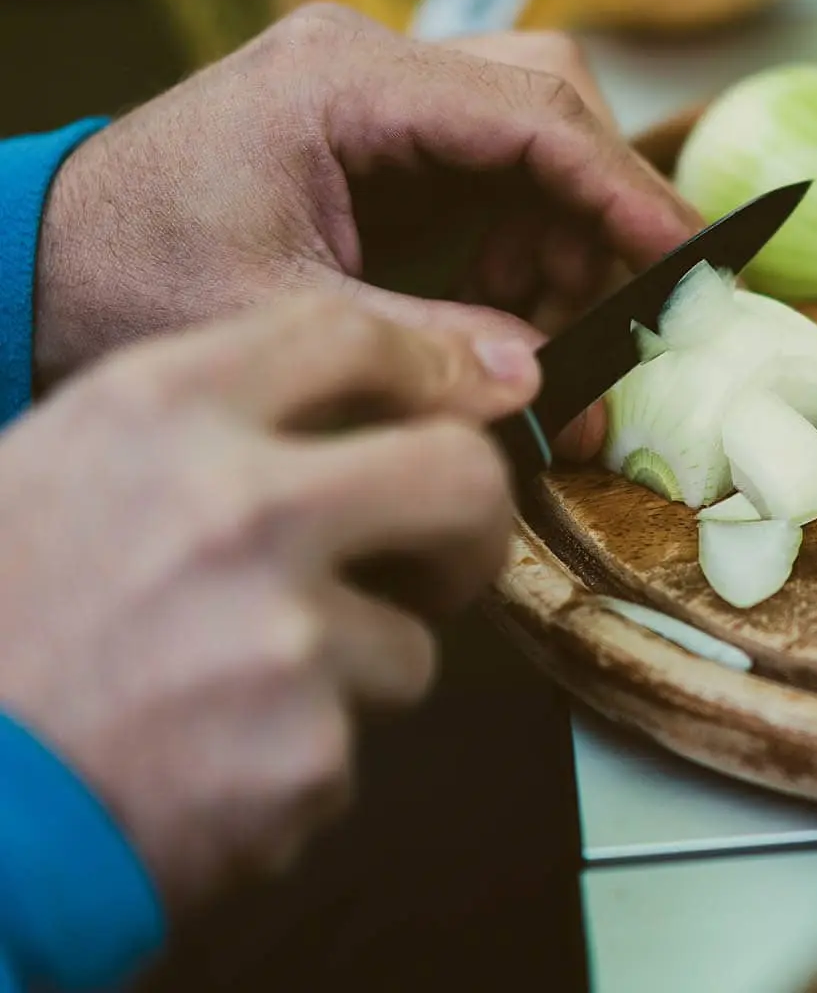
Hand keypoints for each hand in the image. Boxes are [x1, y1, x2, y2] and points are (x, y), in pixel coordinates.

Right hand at [0, 296, 534, 910]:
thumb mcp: (50, 473)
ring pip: (408, 646)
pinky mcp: (307, 756)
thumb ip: (196, 431)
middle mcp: (239, 508)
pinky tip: (194, 773)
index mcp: (159, 414)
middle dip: (472, 527)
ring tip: (219, 704)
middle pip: (462, 476)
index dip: (424, 370)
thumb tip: (357, 417)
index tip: (456, 401)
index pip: (349, 337)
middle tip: (436, 566)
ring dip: (344, 682)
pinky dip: (287, 773)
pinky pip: (348, 753)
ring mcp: (284, 638)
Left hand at [36, 4, 701, 459]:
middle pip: (550, 104)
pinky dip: (527, 254)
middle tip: (624, 323)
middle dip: (603, 216)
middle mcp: (373, 70)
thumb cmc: (126, 281)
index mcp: (345, 82)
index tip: (691, 263)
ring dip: (568, 246)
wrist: (32, 268)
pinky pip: (496, 183)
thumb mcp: (280, 321)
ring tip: (564, 351)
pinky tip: (518, 324)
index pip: (534, 111)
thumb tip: (545, 379)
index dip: (626, 190)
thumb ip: (425, 342)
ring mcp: (381, 104)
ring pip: (536, 145)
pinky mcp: (384, 149)